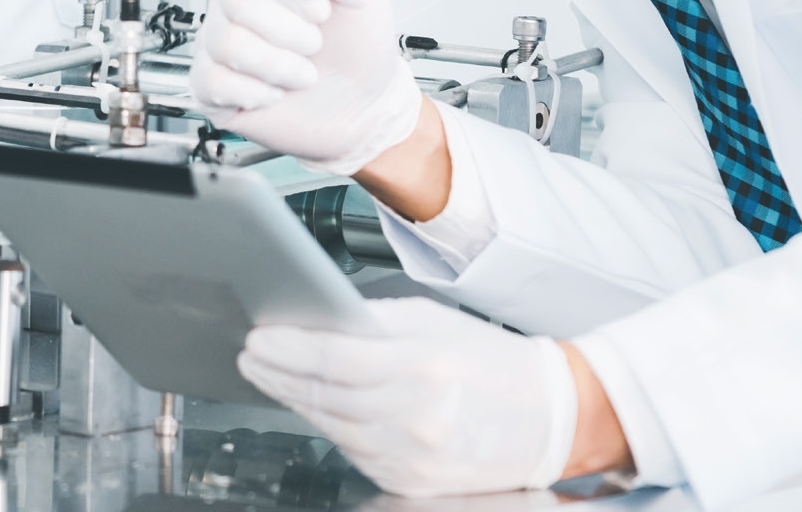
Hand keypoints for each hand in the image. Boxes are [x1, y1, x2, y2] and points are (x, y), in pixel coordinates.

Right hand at [185, 0, 421, 173]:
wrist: (359, 103)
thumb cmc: (356, 45)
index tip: (321, 11)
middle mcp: (235, 0)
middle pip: (238, 1)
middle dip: (291, 34)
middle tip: (314, 46)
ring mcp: (217, 40)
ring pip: (227, 44)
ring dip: (279, 68)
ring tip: (301, 73)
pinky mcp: (209, 82)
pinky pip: (212, 82)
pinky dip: (255, 94)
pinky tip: (274, 93)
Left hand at [238, 297, 578, 495]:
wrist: (549, 420)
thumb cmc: (491, 363)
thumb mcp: (431, 321)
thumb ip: (370, 321)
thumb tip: (312, 319)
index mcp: (423, 366)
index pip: (333, 357)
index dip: (287, 347)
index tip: (257, 336)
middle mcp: (417, 417)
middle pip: (325, 394)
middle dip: (278, 373)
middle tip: (252, 355)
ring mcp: (414, 456)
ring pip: (332, 425)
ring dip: (293, 400)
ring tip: (270, 376)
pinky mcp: (412, 481)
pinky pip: (353, 451)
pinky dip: (327, 427)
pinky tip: (311, 406)